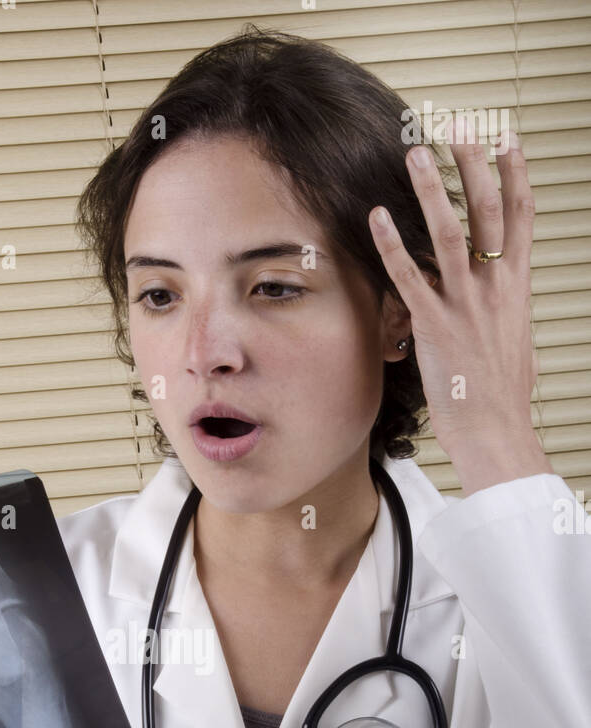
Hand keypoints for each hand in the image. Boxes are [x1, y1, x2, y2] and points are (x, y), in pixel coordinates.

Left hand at [367, 123, 553, 493]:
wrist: (495, 432)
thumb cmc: (501, 397)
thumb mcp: (513, 344)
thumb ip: (502, 315)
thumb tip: (499, 307)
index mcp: (517, 288)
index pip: (521, 218)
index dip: (515, 175)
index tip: (507, 139)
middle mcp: (495, 289)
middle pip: (488, 212)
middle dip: (476, 164)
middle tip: (461, 125)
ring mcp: (466, 306)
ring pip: (450, 234)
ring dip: (432, 191)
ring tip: (418, 153)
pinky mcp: (435, 327)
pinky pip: (409, 278)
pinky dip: (392, 246)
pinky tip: (376, 218)